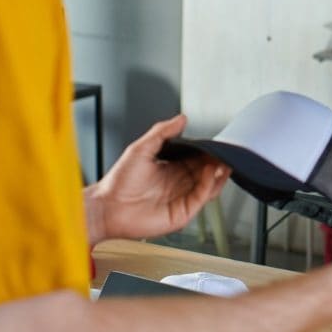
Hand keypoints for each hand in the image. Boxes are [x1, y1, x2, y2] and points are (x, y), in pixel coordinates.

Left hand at [84, 115, 228, 243]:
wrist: (107, 207)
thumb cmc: (118, 181)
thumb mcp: (141, 148)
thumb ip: (162, 132)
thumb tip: (181, 118)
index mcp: (171, 168)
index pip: (197, 159)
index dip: (208, 152)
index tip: (217, 143)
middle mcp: (178, 184)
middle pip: (206, 172)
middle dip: (217, 162)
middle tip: (225, 152)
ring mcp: (181, 199)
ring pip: (208, 186)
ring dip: (217, 174)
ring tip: (222, 161)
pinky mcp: (181, 213)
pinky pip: (200, 198)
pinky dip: (208, 185)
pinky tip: (208, 172)